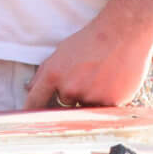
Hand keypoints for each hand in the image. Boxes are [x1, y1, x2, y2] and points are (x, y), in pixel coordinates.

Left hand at [26, 13, 152, 109]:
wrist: (124, 31)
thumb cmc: (92, 38)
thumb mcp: (62, 50)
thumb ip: (44, 72)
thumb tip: (29, 88)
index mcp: (53, 74)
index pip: (35, 100)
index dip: (31, 111)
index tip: (30, 122)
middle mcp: (69, 88)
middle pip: (64, 104)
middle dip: (73, 94)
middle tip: (87, 76)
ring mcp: (90, 96)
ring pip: (85, 108)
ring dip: (91, 98)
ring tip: (102, 76)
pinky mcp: (110, 102)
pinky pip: (105, 110)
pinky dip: (108, 100)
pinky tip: (114, 82)